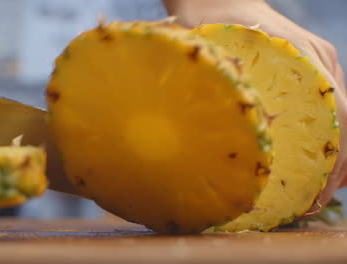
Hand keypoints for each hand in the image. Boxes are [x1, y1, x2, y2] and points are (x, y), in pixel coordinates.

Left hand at [161, 0, 346, 214]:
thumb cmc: (216, 20)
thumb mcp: (217, 52)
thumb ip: (228, 84)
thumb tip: (231, 132)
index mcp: (305, 59)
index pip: (340, 116)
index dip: (335, 160)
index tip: (320, 192)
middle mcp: (319, 63)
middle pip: (345, 123)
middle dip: (335, 168)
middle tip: (313, 204)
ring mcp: (317, 65)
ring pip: (340, 119)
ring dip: (332, 159)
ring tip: (314, 195)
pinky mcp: (308, 70)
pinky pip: (327, 110)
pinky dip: (323, 141)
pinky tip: (308, 166)